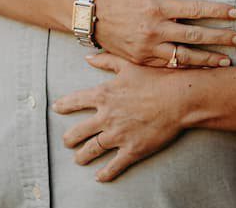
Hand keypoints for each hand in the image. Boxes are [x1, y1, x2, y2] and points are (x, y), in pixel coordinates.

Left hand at [55, 53, 195, 181]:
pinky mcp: (132, 149)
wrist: (179, 98)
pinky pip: (114, 165)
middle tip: (67, 141)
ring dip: (82, 156)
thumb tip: (88, 57)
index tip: (56, 108)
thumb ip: (106, 61)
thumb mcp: (128, 65)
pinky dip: (105, 173)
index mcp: (104, 95)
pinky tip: (99, 177)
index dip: (63, 105)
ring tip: (78, 159)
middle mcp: (106, 117)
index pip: (75, 101)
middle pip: (78, 131)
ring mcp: (118, 135)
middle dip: (69, 138)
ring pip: (92, 150)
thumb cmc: (155, 78)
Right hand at [94, 0, 235, 68]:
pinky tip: (202, 69)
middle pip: (195, 35)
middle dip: (220, 38)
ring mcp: (149, 47)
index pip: (195, 9)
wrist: (91, 16)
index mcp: (158, 6)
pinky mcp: (143, 60)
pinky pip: (170, 66)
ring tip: (227, 61)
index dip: (217, 11)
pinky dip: (187, 68)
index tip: (235, 13)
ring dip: (208, 59)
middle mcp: (155, 28)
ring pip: (185, 56)